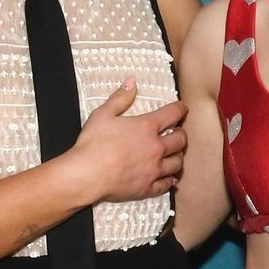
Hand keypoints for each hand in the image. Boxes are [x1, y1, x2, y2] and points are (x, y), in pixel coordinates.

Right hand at [66, 80, 186, 203]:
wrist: (85, 175)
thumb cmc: (92, 143)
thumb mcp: (103, 114)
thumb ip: (120, 98)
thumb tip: (132, 81)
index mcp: (147, 127)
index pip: (173, 113)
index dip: (181, 109)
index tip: (182, 109)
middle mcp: (156, 147)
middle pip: (181, 140)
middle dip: (181, 134)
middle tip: (177, 133)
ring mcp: (154, 169)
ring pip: (178, 162)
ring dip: (178, 156)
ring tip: (174, 154)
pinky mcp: (148, 187)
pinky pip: (167, 184)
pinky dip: (170, 180)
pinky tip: (169, 177)